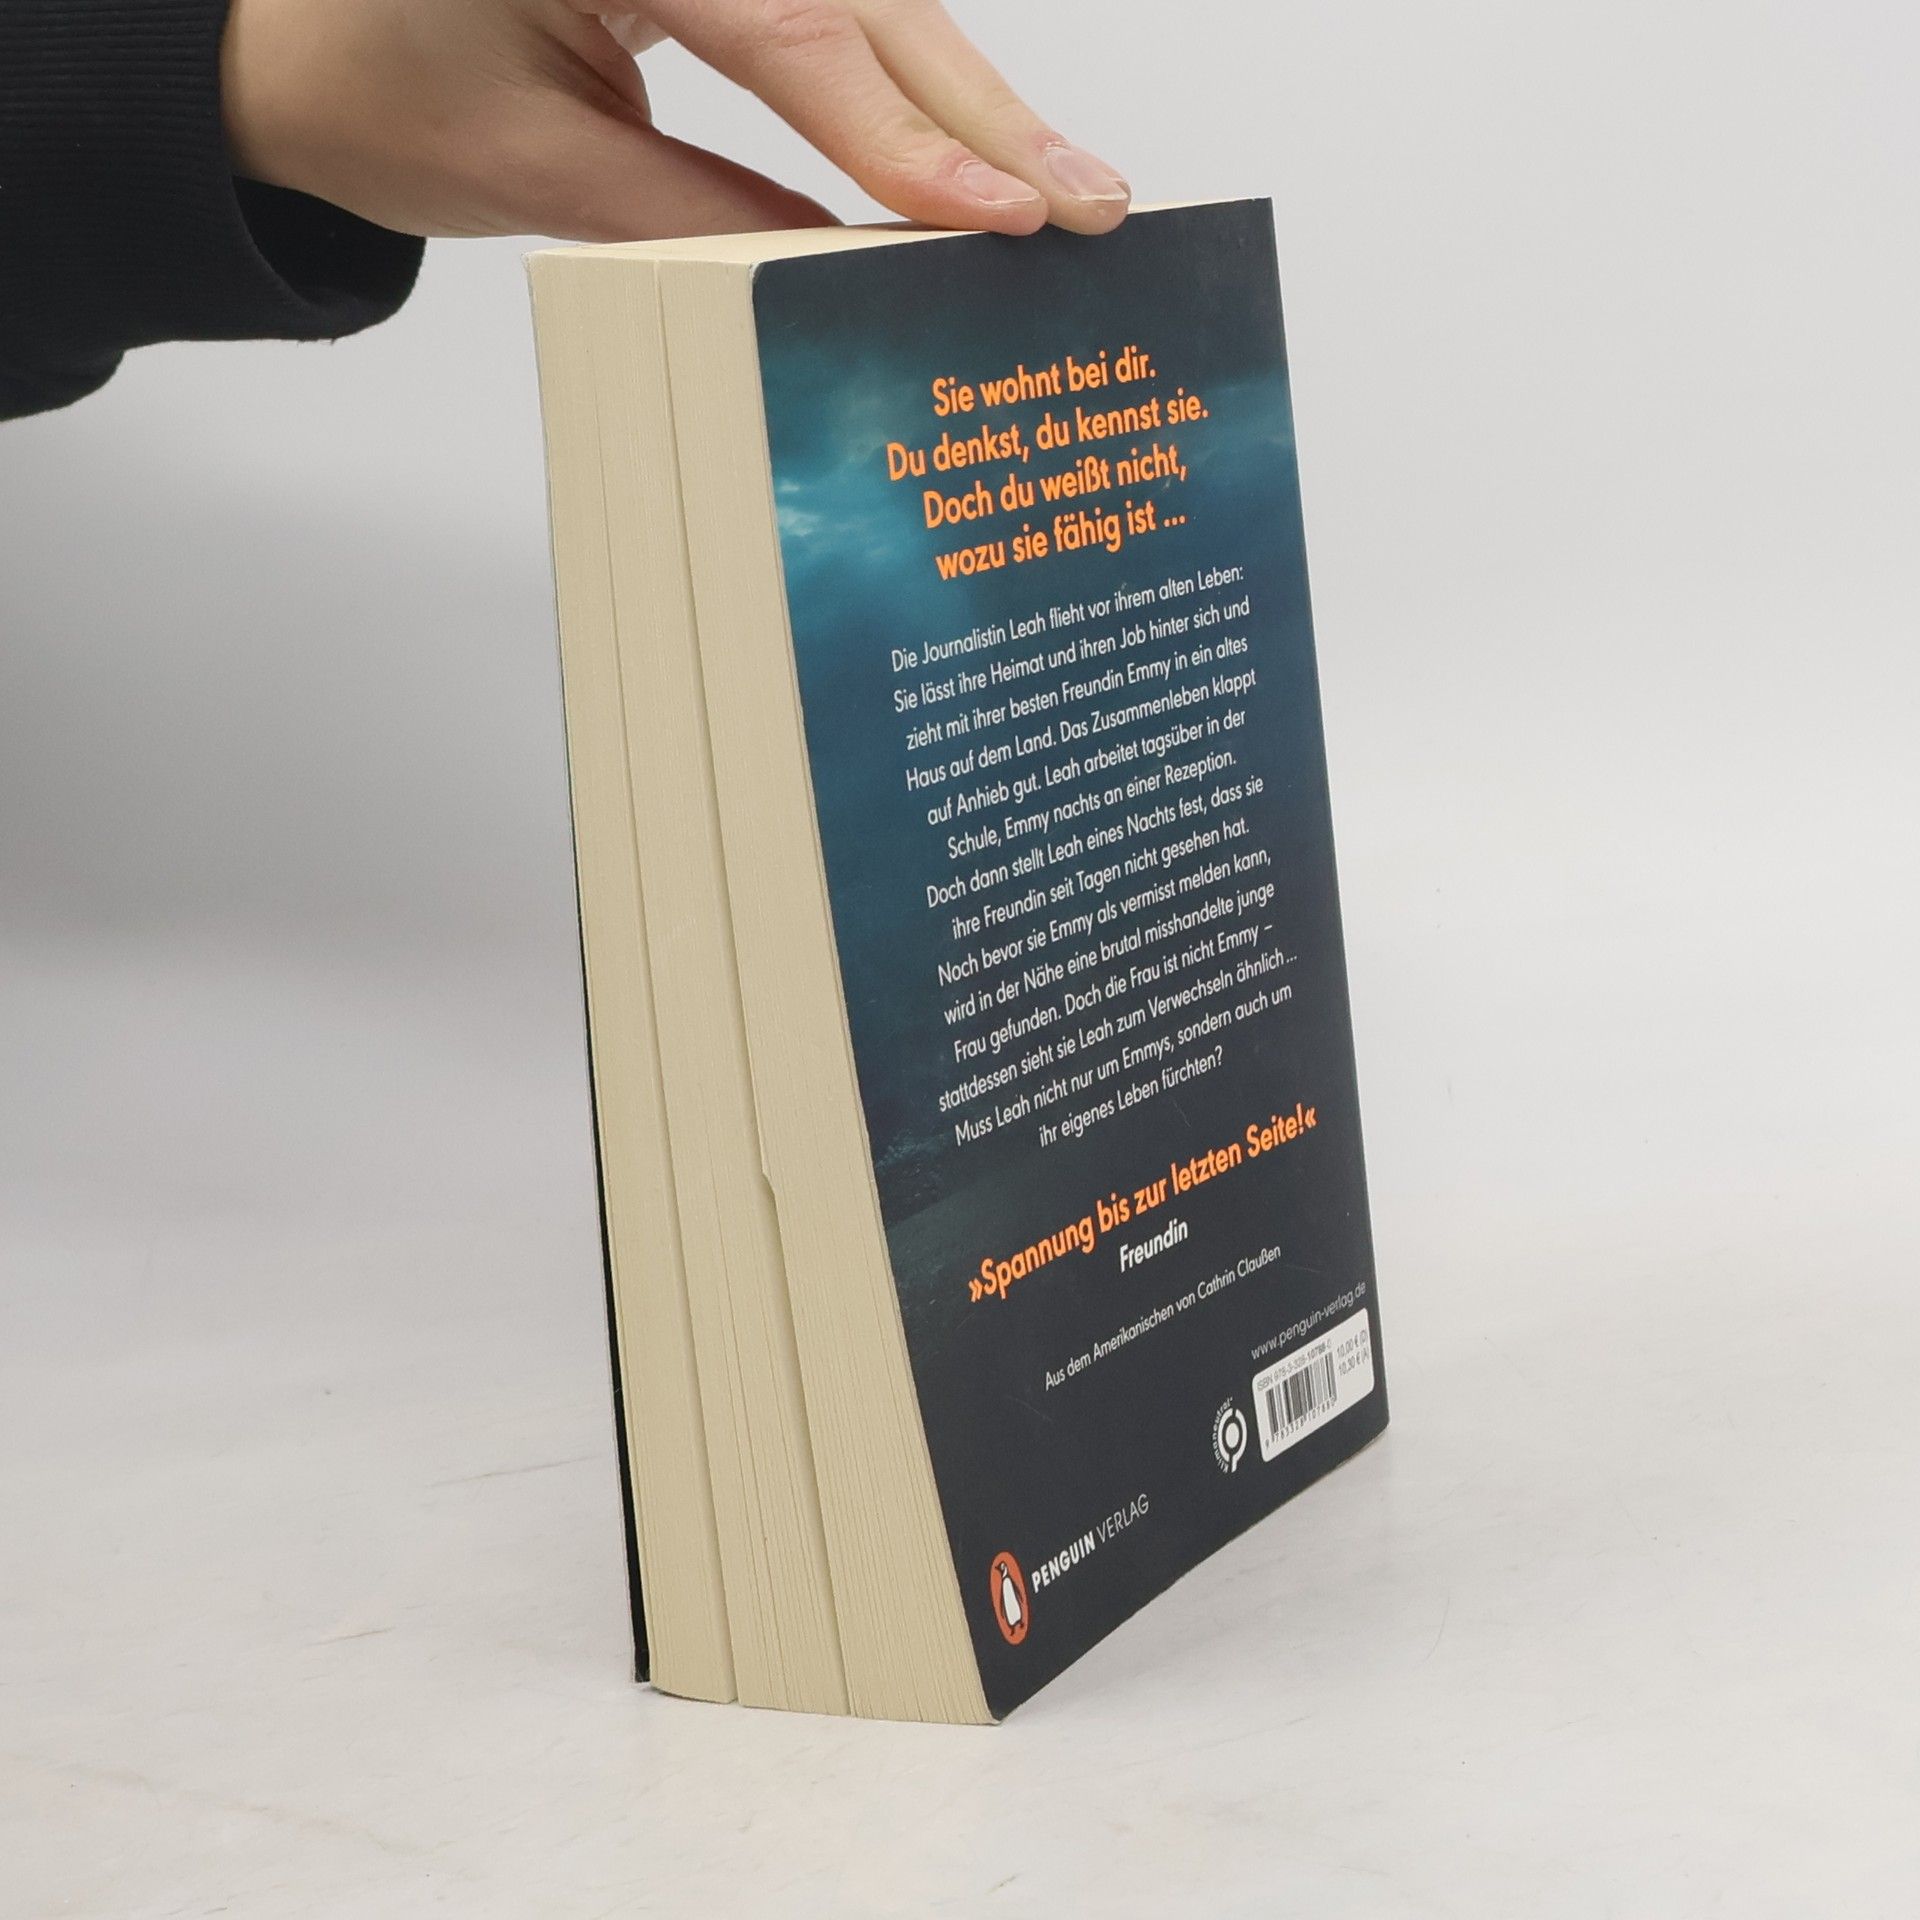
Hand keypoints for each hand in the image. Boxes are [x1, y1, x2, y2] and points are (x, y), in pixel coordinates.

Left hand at [221, 0, 1131, 241]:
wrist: (286, 43)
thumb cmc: (373, 91)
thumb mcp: (540, 170)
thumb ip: (710, 218)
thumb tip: (859, 264)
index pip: (795, 28)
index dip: (908, 135)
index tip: (1007, 214)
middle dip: (981, 106)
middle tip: (1093, 199)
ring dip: (967, 96)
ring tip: (1062, 185)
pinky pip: (831, 4)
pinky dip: (903, 79)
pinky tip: (976, 142)